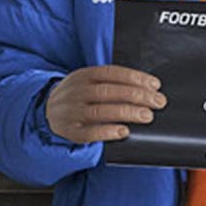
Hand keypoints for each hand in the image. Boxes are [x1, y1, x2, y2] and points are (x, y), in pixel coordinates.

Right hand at [46, 64, 166, 143]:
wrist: (46, 110)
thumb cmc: (78, 95)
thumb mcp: (88, 81)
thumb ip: (110, 82)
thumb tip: (145, 89)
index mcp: (84, 75)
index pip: (113, 73)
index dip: (135, 78)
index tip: (155, 85)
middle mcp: (77, 91)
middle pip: (110, 92)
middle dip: (137, 96)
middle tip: (158, 102)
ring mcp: (73, 111)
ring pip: (101, 111)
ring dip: (127, 113)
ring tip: (147, 116)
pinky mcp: (71, 131)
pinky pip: (90, 133)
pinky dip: (108, 132)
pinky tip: (124, 131)